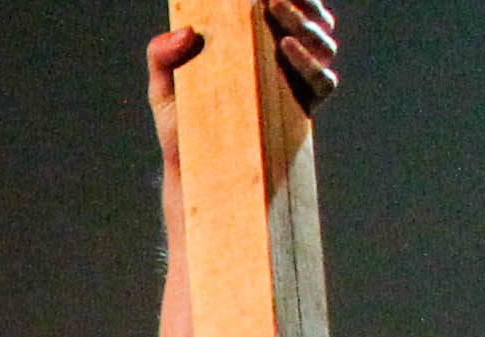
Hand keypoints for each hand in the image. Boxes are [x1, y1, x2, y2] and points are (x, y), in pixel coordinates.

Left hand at [154, 2, 338, 165]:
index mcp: (260, 42)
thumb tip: (186, 34)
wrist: (190, 172)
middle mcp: (285, 58)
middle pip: (313, 18)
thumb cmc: (181, 122)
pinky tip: (286, 47)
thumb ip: (162, 56)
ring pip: (323, 42)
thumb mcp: (163, 86)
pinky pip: (322, 81)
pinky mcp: (302, 110)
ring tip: (276, 9)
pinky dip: (309, 62)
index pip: (290, 7)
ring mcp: (297, 83)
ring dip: (304, 22)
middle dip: (300, 2)